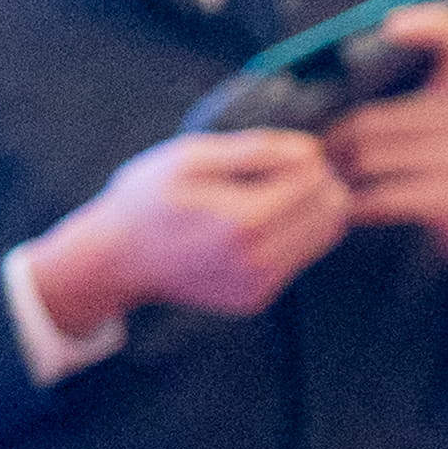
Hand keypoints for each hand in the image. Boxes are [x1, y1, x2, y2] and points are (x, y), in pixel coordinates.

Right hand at [22, 129, 350, 368]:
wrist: (115, 259)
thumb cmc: (148, 199)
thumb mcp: (190, 155)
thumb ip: (256, 149)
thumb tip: (312, 150)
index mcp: (243, 221)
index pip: (317, 178)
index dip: (303, 157)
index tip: (271, 156)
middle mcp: (258, 261)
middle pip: (333, 208)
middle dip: (314, 184)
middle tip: (275, 175)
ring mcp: (259, 286)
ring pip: (325, 234)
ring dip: (307, 210)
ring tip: (266, 199)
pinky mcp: (256, 299)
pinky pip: (300, 257)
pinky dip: (287, 237)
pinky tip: (251, 230)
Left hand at [321, 4, 447, 319]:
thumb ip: (407, 112)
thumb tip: (322, 113)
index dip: (430, 25)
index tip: (393, 24)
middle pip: (369, 121)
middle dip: (332, 144)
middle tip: (313, 163)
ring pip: (367, 159)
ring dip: (335, 177)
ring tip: (323, 187)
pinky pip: (379, 197)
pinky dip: (353, 206)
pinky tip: (344, 211)